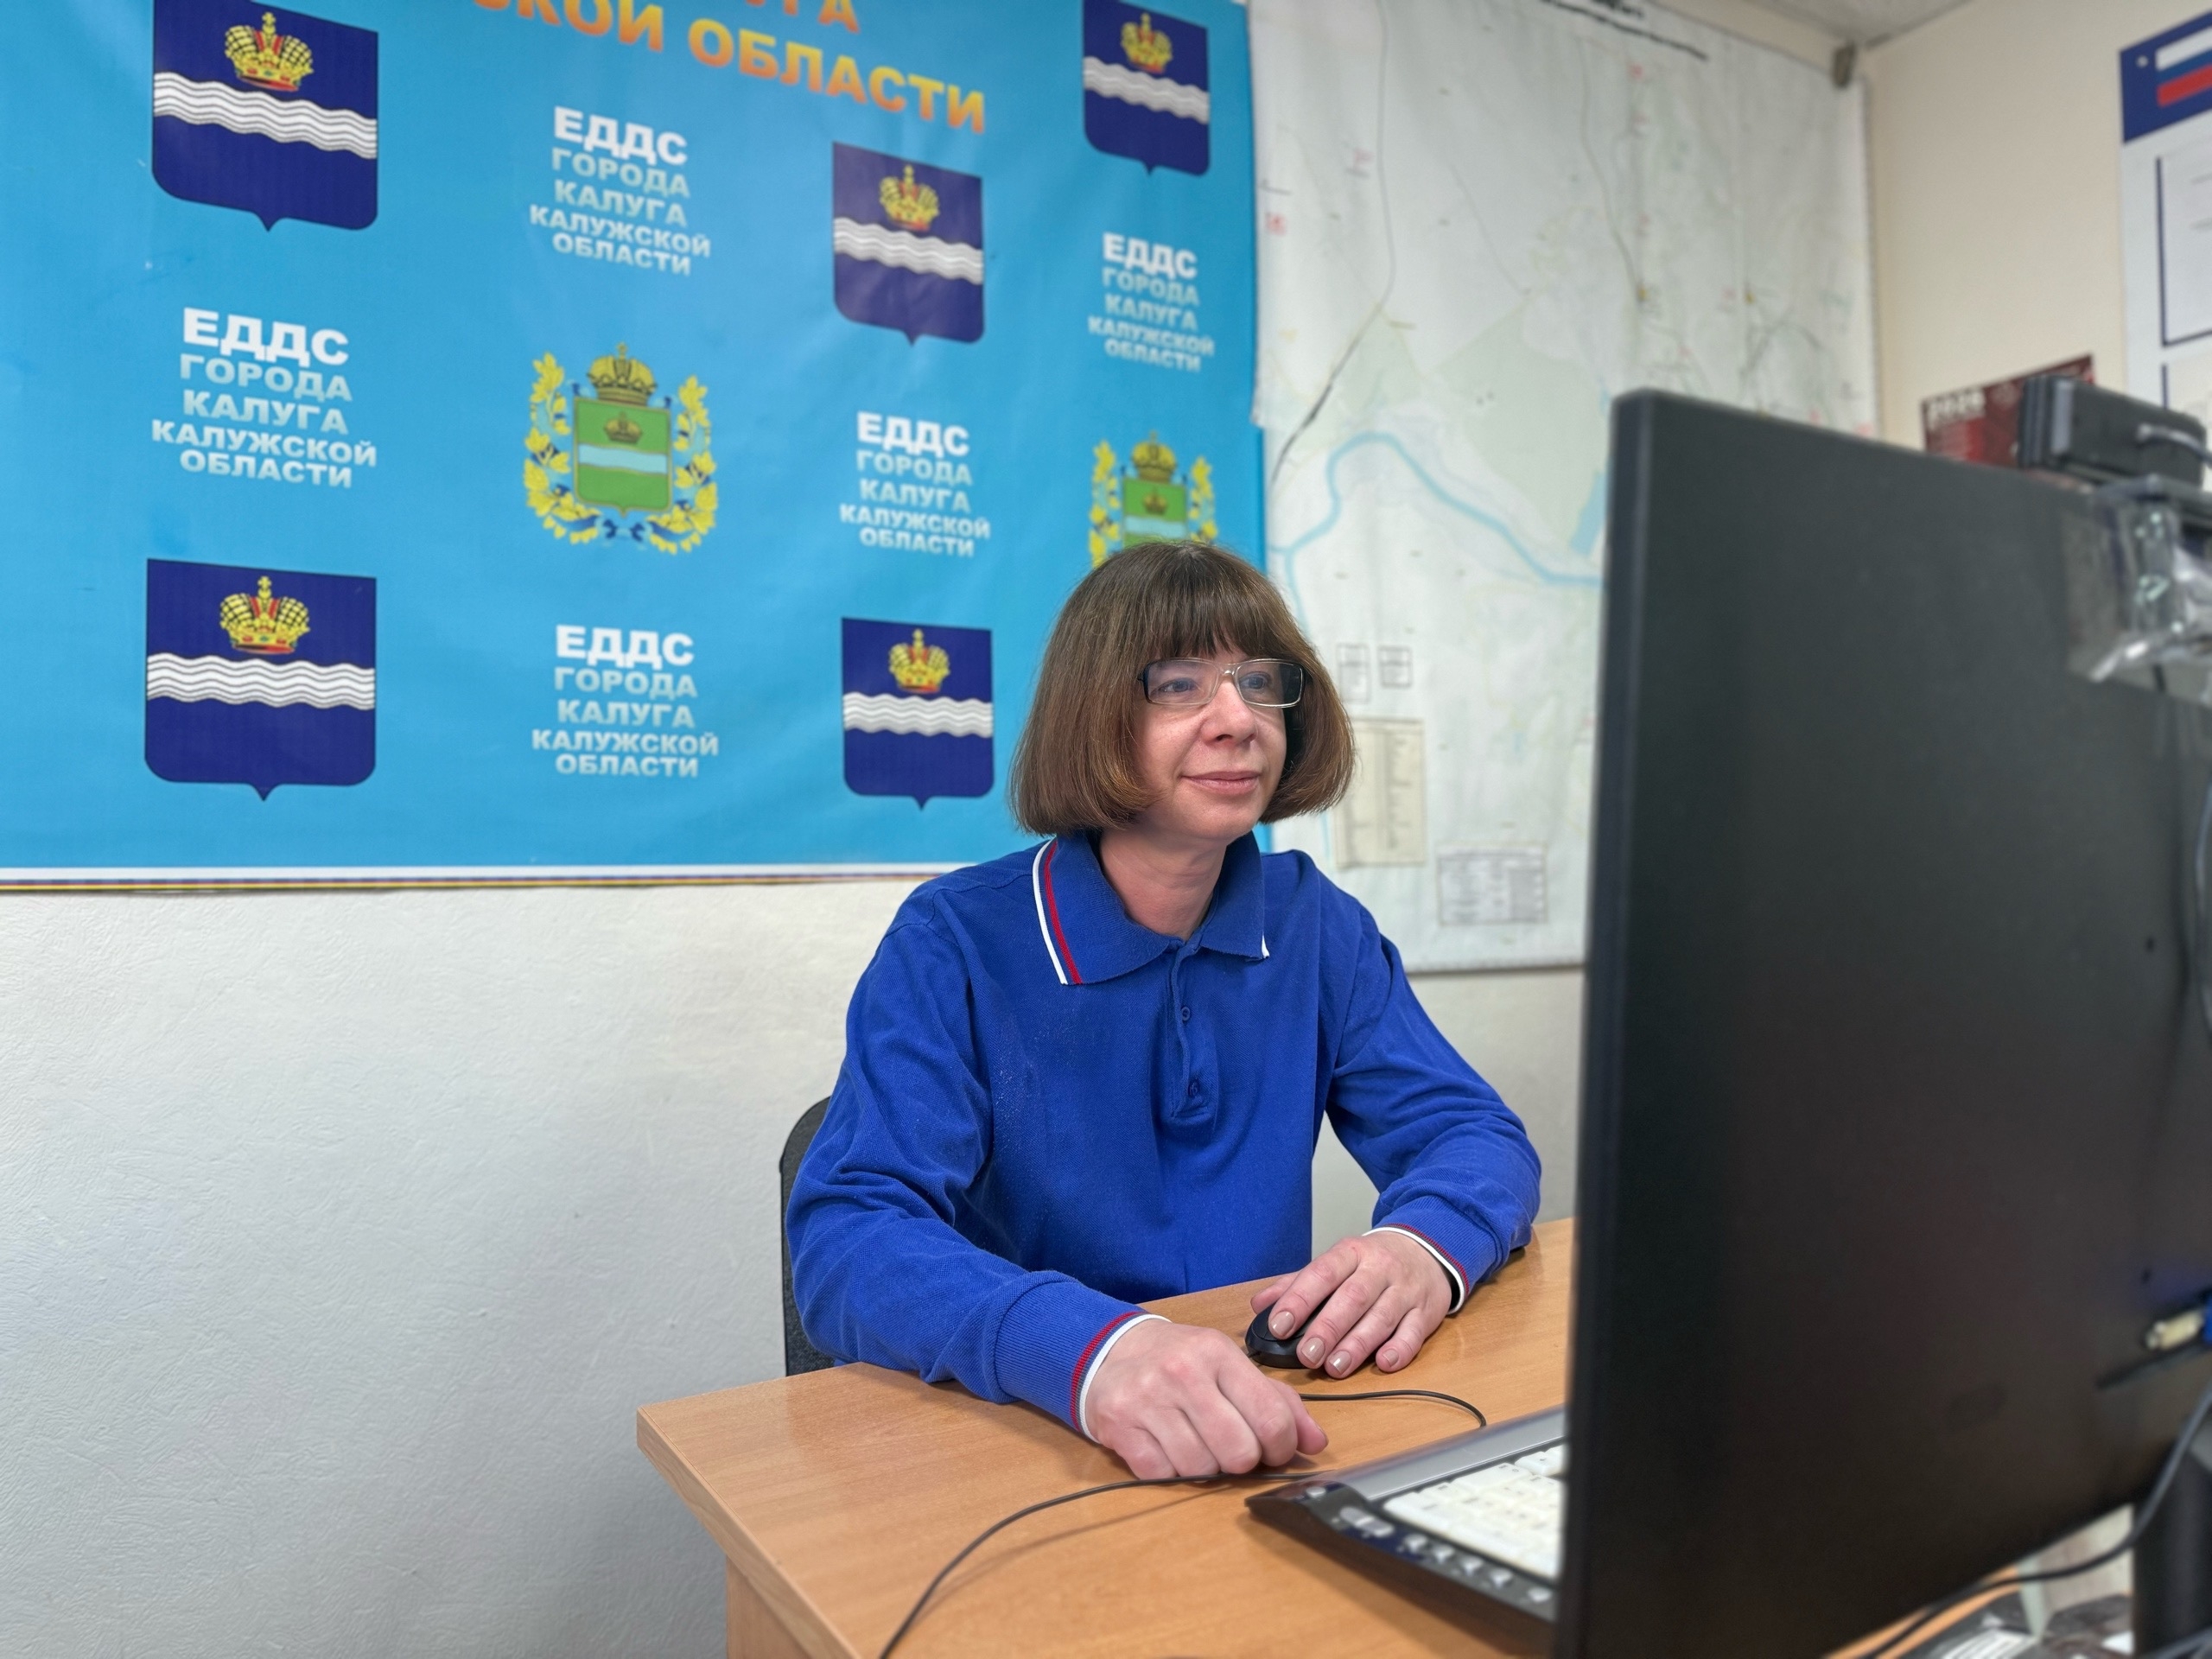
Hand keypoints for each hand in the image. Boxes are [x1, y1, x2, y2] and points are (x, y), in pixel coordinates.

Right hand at [1085, 1319, 1328, 1478]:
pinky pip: (1161, 1475)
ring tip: (1197, 1446)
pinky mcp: (1119, 1425)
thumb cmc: (1179, 1360)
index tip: (1273, 1450)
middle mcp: (1183, 1372)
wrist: (1108, 1349)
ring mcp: (1148, 1399)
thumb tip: (1315, 1442)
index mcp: (1218, 1353)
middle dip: (1242, 1461)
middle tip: (1232, 1449)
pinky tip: (1167, 1450)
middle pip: (1238, 1452)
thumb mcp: (1230, 1364)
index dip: (1281, 1448)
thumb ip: (1277, 1401)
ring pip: (1201, 1469)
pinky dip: (1170, 1472)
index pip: (1271, 1418)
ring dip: (1205, 1468)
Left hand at [1251, 1232, 1451, 1378]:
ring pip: (1382, 1317)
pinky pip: (1414, 1333)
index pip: (1322, 1273)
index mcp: (1351, 1253)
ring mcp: (1406, 1291)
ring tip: (1335, 1368)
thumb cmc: (1372, 1263)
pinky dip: (1400, 1349)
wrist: (1428, 1251)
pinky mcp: (1426, 1313)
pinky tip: (1383, 1364)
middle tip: (1307, 1355)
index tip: (1279, 1325)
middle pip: (1353, 1297)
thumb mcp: (1337, 1262)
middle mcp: (1380, 1269)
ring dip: (1357, 1345)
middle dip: (1328, 1328)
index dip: (1299, 1299)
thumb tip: (1258, 1305)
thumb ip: (1298, 1283)